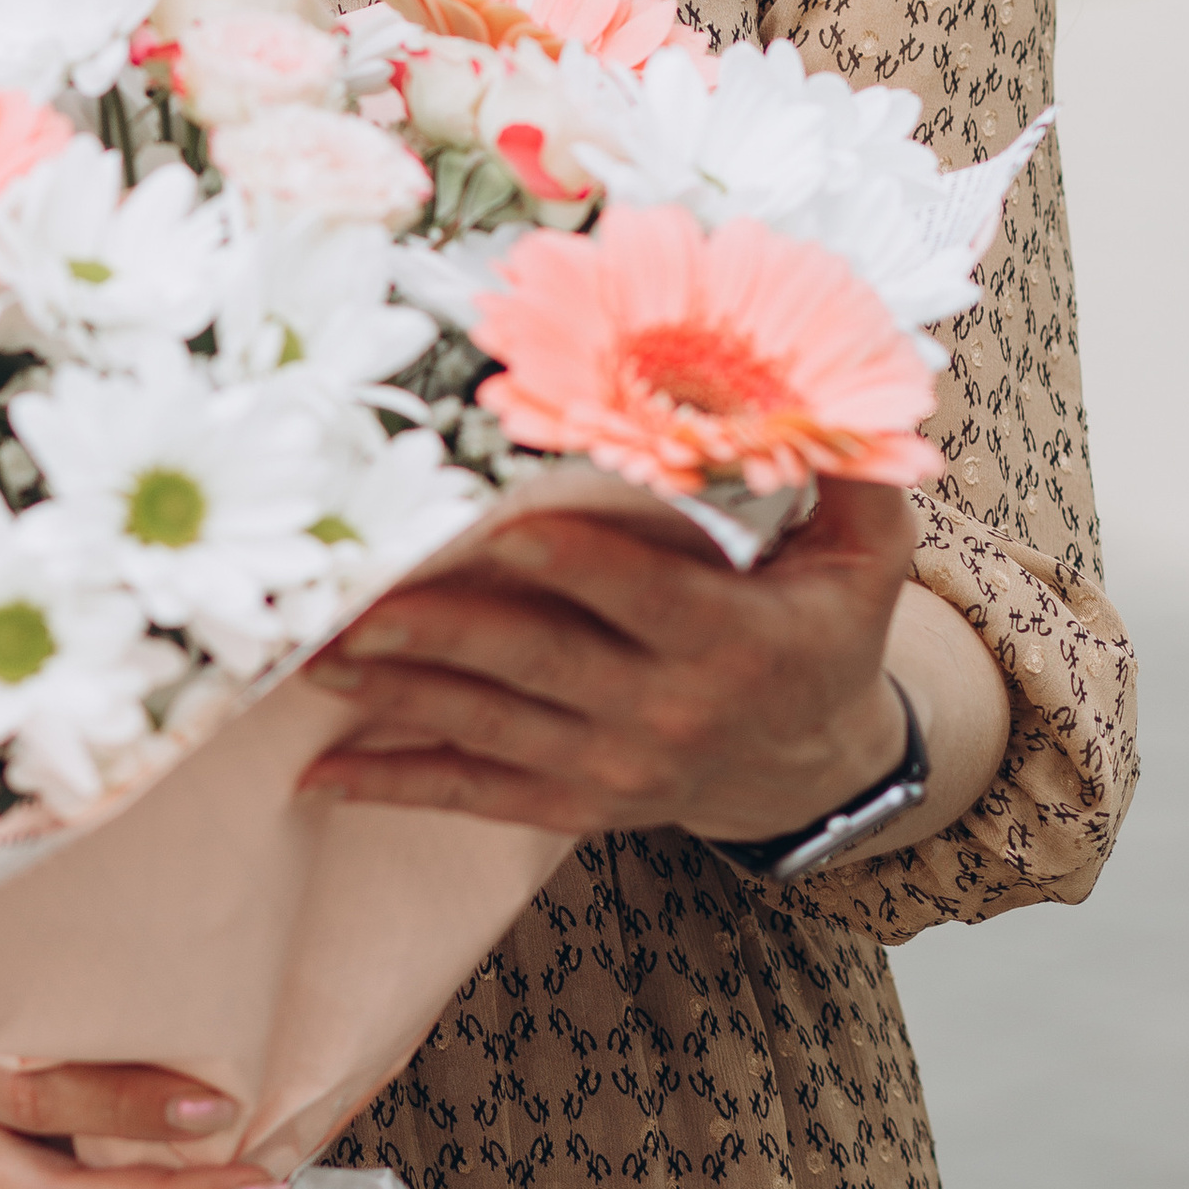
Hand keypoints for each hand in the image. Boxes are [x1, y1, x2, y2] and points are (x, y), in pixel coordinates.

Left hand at [299, 478, 921, 842]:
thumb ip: (851, 472)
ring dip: (399, 692)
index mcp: (731, 641)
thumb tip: (836, 386)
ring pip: (490, 726)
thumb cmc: (828, 632)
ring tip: (319, 658)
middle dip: (443, 628)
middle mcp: (665, 713)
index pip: (640, 597)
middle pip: (539, 663)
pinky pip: (475, 793)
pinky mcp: (574, 802)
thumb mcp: (868, 555)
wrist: (815, 769)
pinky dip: (396, 782)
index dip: (571, 564)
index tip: (499, 530)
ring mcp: (613, 767)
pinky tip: (320, 771)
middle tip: (360, 597)